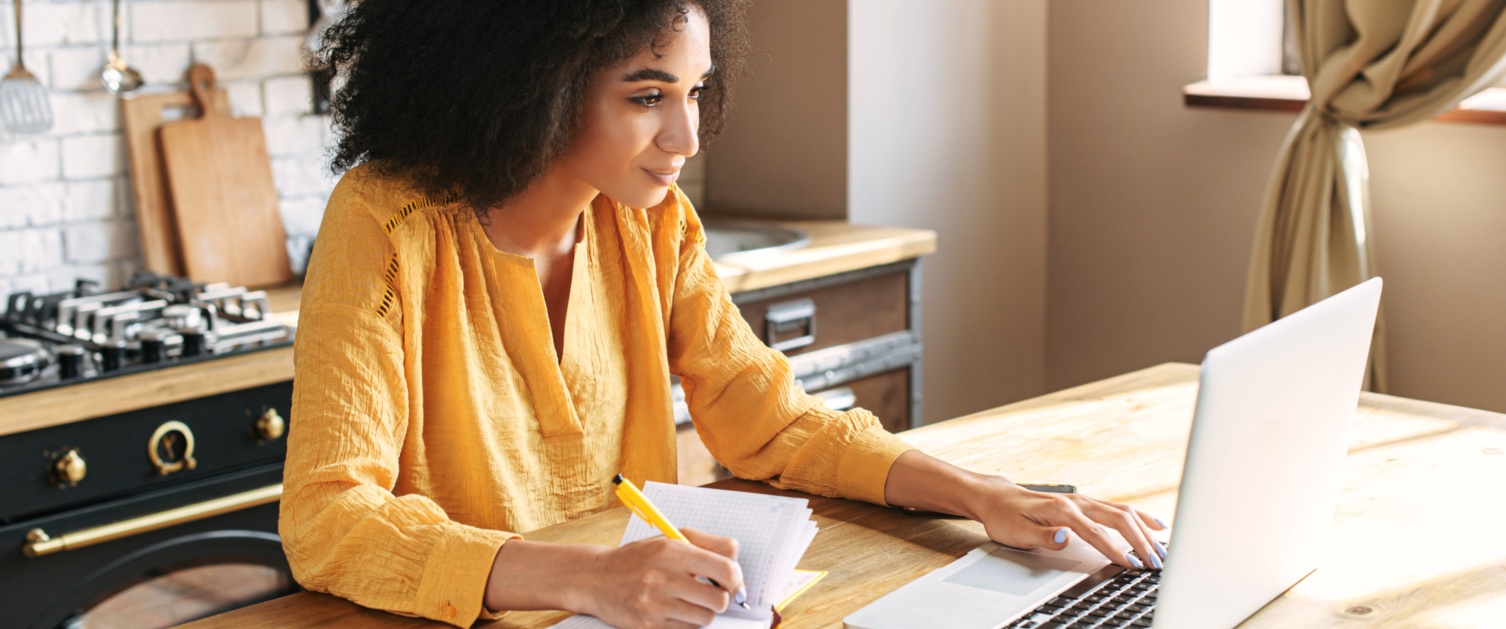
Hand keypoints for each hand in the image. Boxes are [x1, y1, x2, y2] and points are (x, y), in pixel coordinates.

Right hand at [580, 528, 745, 628]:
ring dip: (703, 612)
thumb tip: (736, 561)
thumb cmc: (639, 558)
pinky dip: (686, 623)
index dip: (735, 578)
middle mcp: (663, 577)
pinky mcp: (648, 625)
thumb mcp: (670, 539)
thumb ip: (708, 544)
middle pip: (719, 599)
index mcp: (672, 551)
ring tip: (689, 601)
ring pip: (705, 618)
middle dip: (720, 598)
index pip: (725, 569)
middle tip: (711, 593)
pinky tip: (673, 611)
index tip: (732, 581)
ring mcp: (654, 604)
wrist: (596, 578)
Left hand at [972, 479, 1167, 569]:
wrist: (997, 497)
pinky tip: (1156, 526)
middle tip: (1156, 563)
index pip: (1097, 534)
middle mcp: (1078, 502)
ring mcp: (1083, 500)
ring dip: (1145, 531)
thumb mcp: (1017, 532)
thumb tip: (1066, 538)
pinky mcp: (1085, 503)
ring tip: (1162, 550)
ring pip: (1123, 512)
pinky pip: (1119, 509)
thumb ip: (1044, 537)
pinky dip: (1140, 518)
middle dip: (1141, 542)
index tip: (1133, 566)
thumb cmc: (1006, 516)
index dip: (1117, 551)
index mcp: (1063, 510)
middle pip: (1119, 519)